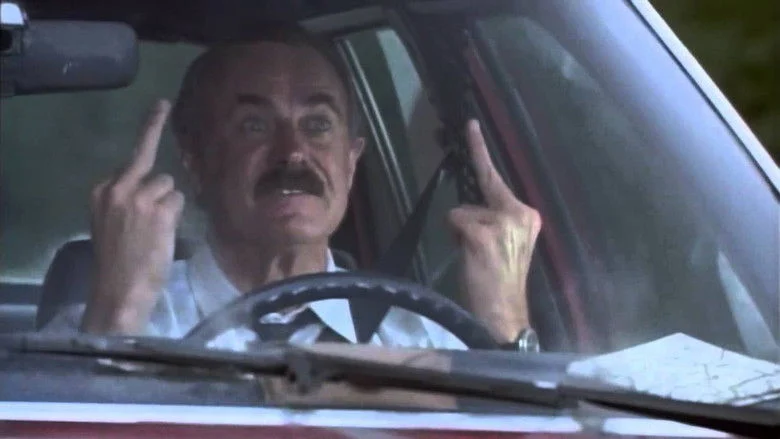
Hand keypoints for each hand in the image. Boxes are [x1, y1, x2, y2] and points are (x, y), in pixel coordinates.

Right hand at [81, 100, 183, 334]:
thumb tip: (157, 185)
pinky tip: (163, 234)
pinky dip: (177, 216)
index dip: (147, 140)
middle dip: (154, 127)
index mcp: (102, 191)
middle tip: (163, 103)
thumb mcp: (111, 223)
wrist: (119, 288)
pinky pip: (179, 201)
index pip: (130, 159)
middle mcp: (117, 188)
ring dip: (170, 205)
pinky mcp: (158, 209)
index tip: (158, 108)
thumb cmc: (119, 261)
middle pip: (149, 161)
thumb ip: (127, 201)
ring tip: (156, 230)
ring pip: (170, 186)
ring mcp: (138, 197)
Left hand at [447, 120, 541, 342]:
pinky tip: (470, 257)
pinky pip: (456, 221)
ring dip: (462, 232)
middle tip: (472, 231)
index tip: (470, 124)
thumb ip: (492, 219)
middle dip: (469, 216)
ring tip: (476, 257)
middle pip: (478, 193)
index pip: (498, 178)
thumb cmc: (499, 280)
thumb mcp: (504, 243)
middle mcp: (520, 213)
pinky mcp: (485, 235)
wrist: (503, 313)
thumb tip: (467, 208)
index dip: (480, 150)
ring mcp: (503, 223)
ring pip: (463, 211)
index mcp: (526, 215)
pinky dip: (456, 237)